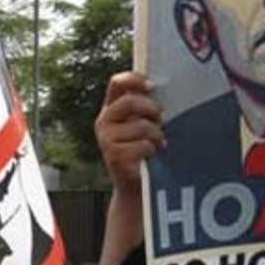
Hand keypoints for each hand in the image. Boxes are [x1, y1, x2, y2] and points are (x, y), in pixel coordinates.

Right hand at [95, 72, 163, 194]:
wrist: (134, 186)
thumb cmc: (143, 150)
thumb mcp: (140, 124)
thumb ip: (144, 106)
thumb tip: (161, 88)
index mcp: (110, 109)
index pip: (117, 82)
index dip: (135, 79)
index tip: (152, 86)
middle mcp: (104, 122)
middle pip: (130, 102)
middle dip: (151, 109)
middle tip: (161, 119)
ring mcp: (106, 139)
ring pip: (141, 126)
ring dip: (157, 135)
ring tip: (159, 144)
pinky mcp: (114, 156)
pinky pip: (143, 145)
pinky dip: (153, 150)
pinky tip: (153, 156)